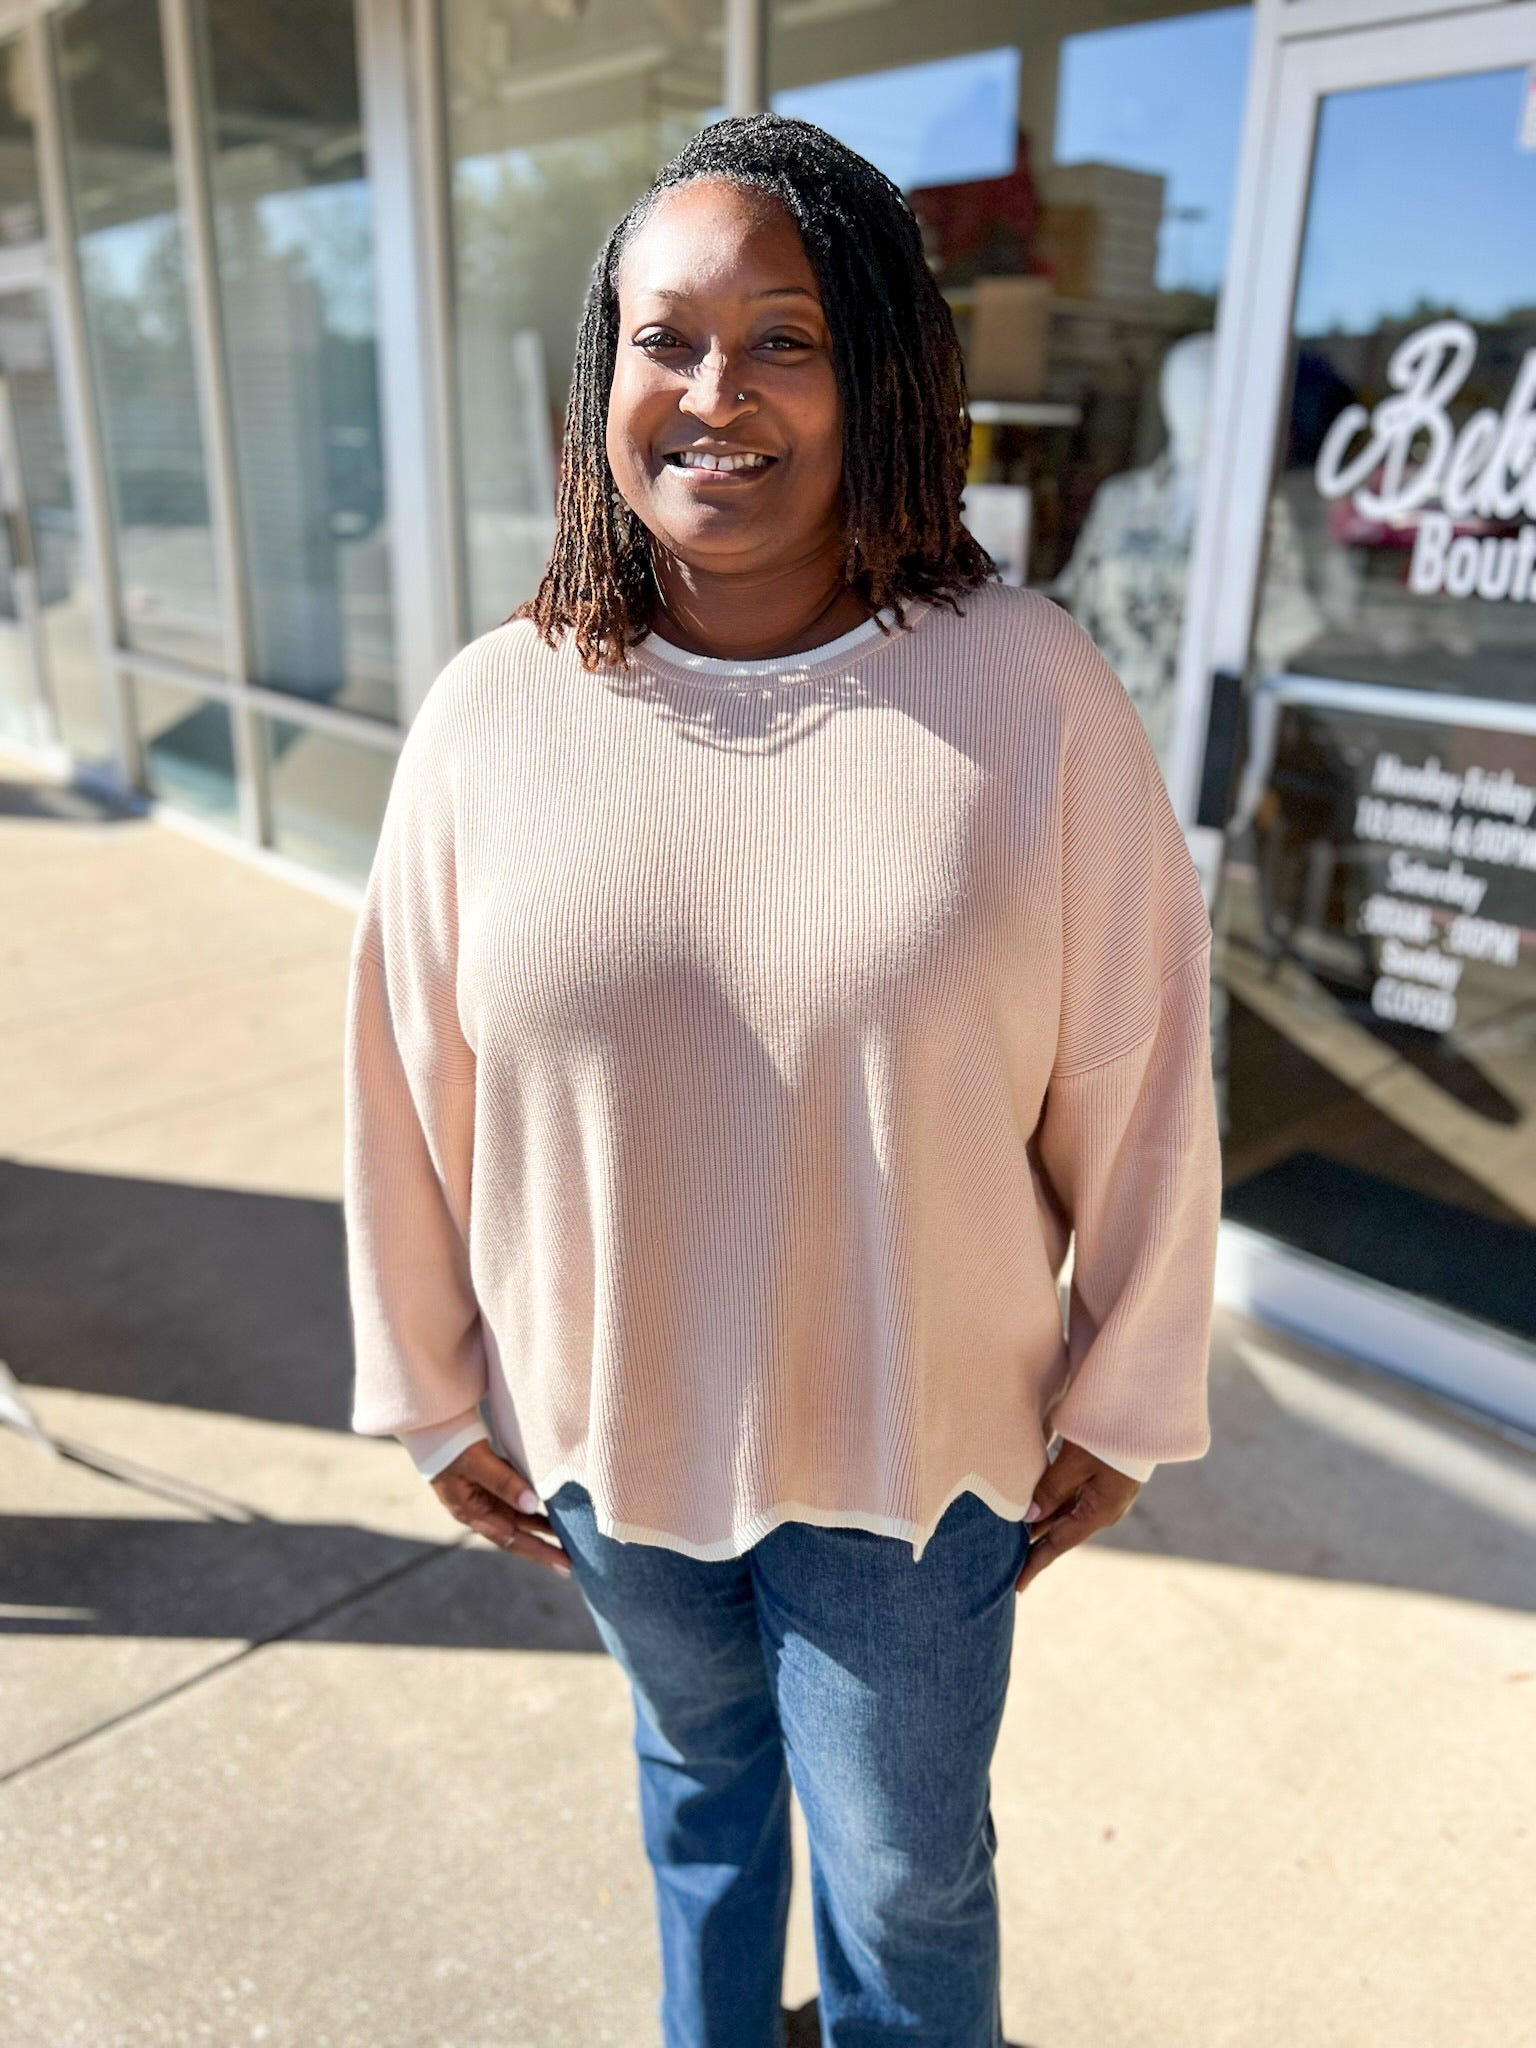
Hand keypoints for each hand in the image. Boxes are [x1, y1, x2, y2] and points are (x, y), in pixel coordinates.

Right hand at [430, 1439, 572, 1577]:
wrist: (435, 1427)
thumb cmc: (451, 1446)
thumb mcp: (476, 1463)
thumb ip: (503, 1482)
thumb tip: (532, 1505)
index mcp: (472, 1513)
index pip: (512, 1540)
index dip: (540, 1553)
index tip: (566, 1565)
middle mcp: (481, 1511)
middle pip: (519, 1535)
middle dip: (547, 1548)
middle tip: (576, 1560)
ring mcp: (486, 1499)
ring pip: (521, 1518)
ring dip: (544, 1527)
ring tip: (573, 1535)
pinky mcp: (492, 1485)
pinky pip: (519, 1500)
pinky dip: (537, 1506)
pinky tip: (556, 1508)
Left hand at [1014, 1439, 1139, 1594]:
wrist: (1144, 1412)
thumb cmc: (1110, 1435)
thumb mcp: (1076, 1462)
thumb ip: (1051, 1489)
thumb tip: (1028, 1518)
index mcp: (1099, 1512)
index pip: (1059, 1545)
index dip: (1035, 1564)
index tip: (1016, 1587)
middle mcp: (1102, 1509)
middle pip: (1060, 1532)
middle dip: (1034, 1545)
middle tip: (1005, 1561)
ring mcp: (1104, 1495)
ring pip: (1064, 1515)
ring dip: (1040, 1524)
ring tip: (1012, 1537)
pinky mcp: (1102, 1480)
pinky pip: (1071, 1498)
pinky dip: (1050, 1505)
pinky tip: (1034, 1506)